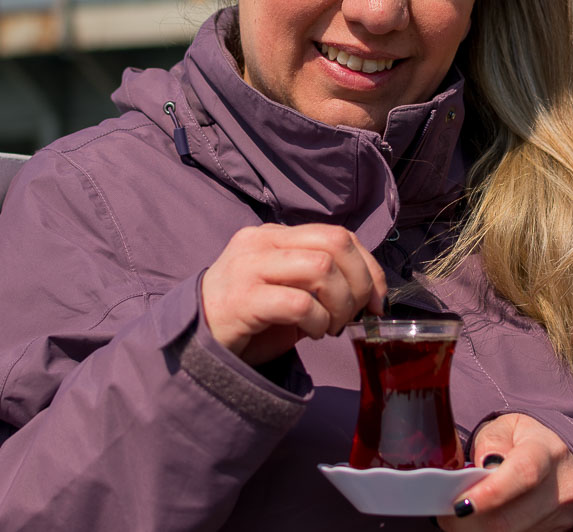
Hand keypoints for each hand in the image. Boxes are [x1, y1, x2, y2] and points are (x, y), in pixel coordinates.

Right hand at [200, 223, 387, 365]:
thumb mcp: (287, 287)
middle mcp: (262, 241)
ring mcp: (250, 267)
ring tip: (331, 326)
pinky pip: (300, 304)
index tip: (378, 300)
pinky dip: (318, 322)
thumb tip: (370, 292)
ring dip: (340, 304)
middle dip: (361, 282)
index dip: (369, 266)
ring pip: (321, 267)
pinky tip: (312, 334)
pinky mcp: (243, 298)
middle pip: (335, 243)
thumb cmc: (248, 316)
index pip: (338, 234)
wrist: (195, 338)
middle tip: (357, 314)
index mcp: (276, 234)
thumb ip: (320, 280)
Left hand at [434, 413, 572, 530]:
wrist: (562, 459)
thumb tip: (480, 470)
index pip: (522, 475)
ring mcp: (563, 516)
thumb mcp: (506, 427)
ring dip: (478, 528)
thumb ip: (491, 443)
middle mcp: (562, 488)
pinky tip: (482, 519)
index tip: (459, 503)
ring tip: (463, 513)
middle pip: (510, 518)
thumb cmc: (525, 440)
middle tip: (446, 512)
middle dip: (471, 520)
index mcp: (547, 452)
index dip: (489, 494)